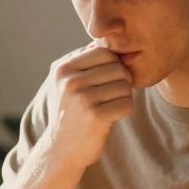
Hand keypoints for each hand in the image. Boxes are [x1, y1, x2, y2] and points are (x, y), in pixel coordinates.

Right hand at [43, 43, 133, 168]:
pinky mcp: (95, 116)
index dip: (113, 65)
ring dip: (124, 96)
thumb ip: (85, 60)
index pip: (104, 52)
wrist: (61, 150)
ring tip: (110, 106)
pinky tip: (113, 116)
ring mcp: (82, 99)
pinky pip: (127, 103)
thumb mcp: (67, 83)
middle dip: (121, 81)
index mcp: (63, 68)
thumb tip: (110, 38)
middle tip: (113, 95)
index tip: (109, 80)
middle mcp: (70, 81)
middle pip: (117, 68)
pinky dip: (125, 110)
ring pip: (124, 85)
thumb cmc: (71, 112)